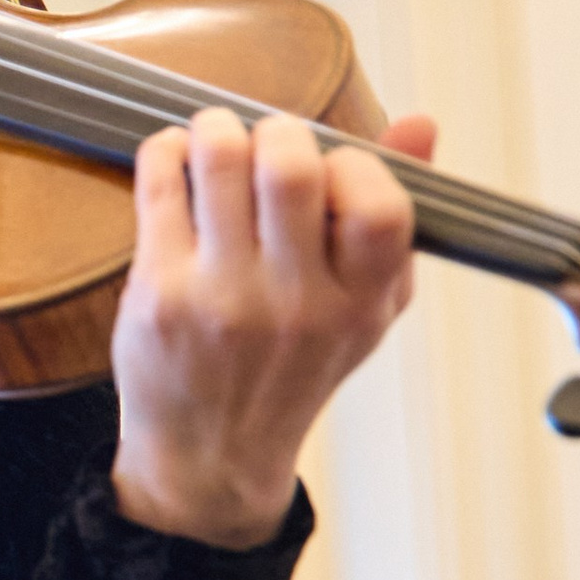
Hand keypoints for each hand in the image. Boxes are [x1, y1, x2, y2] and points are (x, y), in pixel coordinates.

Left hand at [109, 108, 433, 546]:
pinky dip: (166, 151)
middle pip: (290, 169)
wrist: (213, 456)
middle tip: (267, 142)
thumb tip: (421, 122)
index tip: (332, 168)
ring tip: (218, 139)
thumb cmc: (296, 367)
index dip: (356, 164)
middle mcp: (294, 304)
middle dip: (278, 132)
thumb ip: (394, 218)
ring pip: (218, 161)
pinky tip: (176, 162)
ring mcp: (222, 298)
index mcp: (359, 304)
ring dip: (217, 128)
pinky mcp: (160, 293)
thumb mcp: (367, 308)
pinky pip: (159, 184)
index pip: (379, 206)